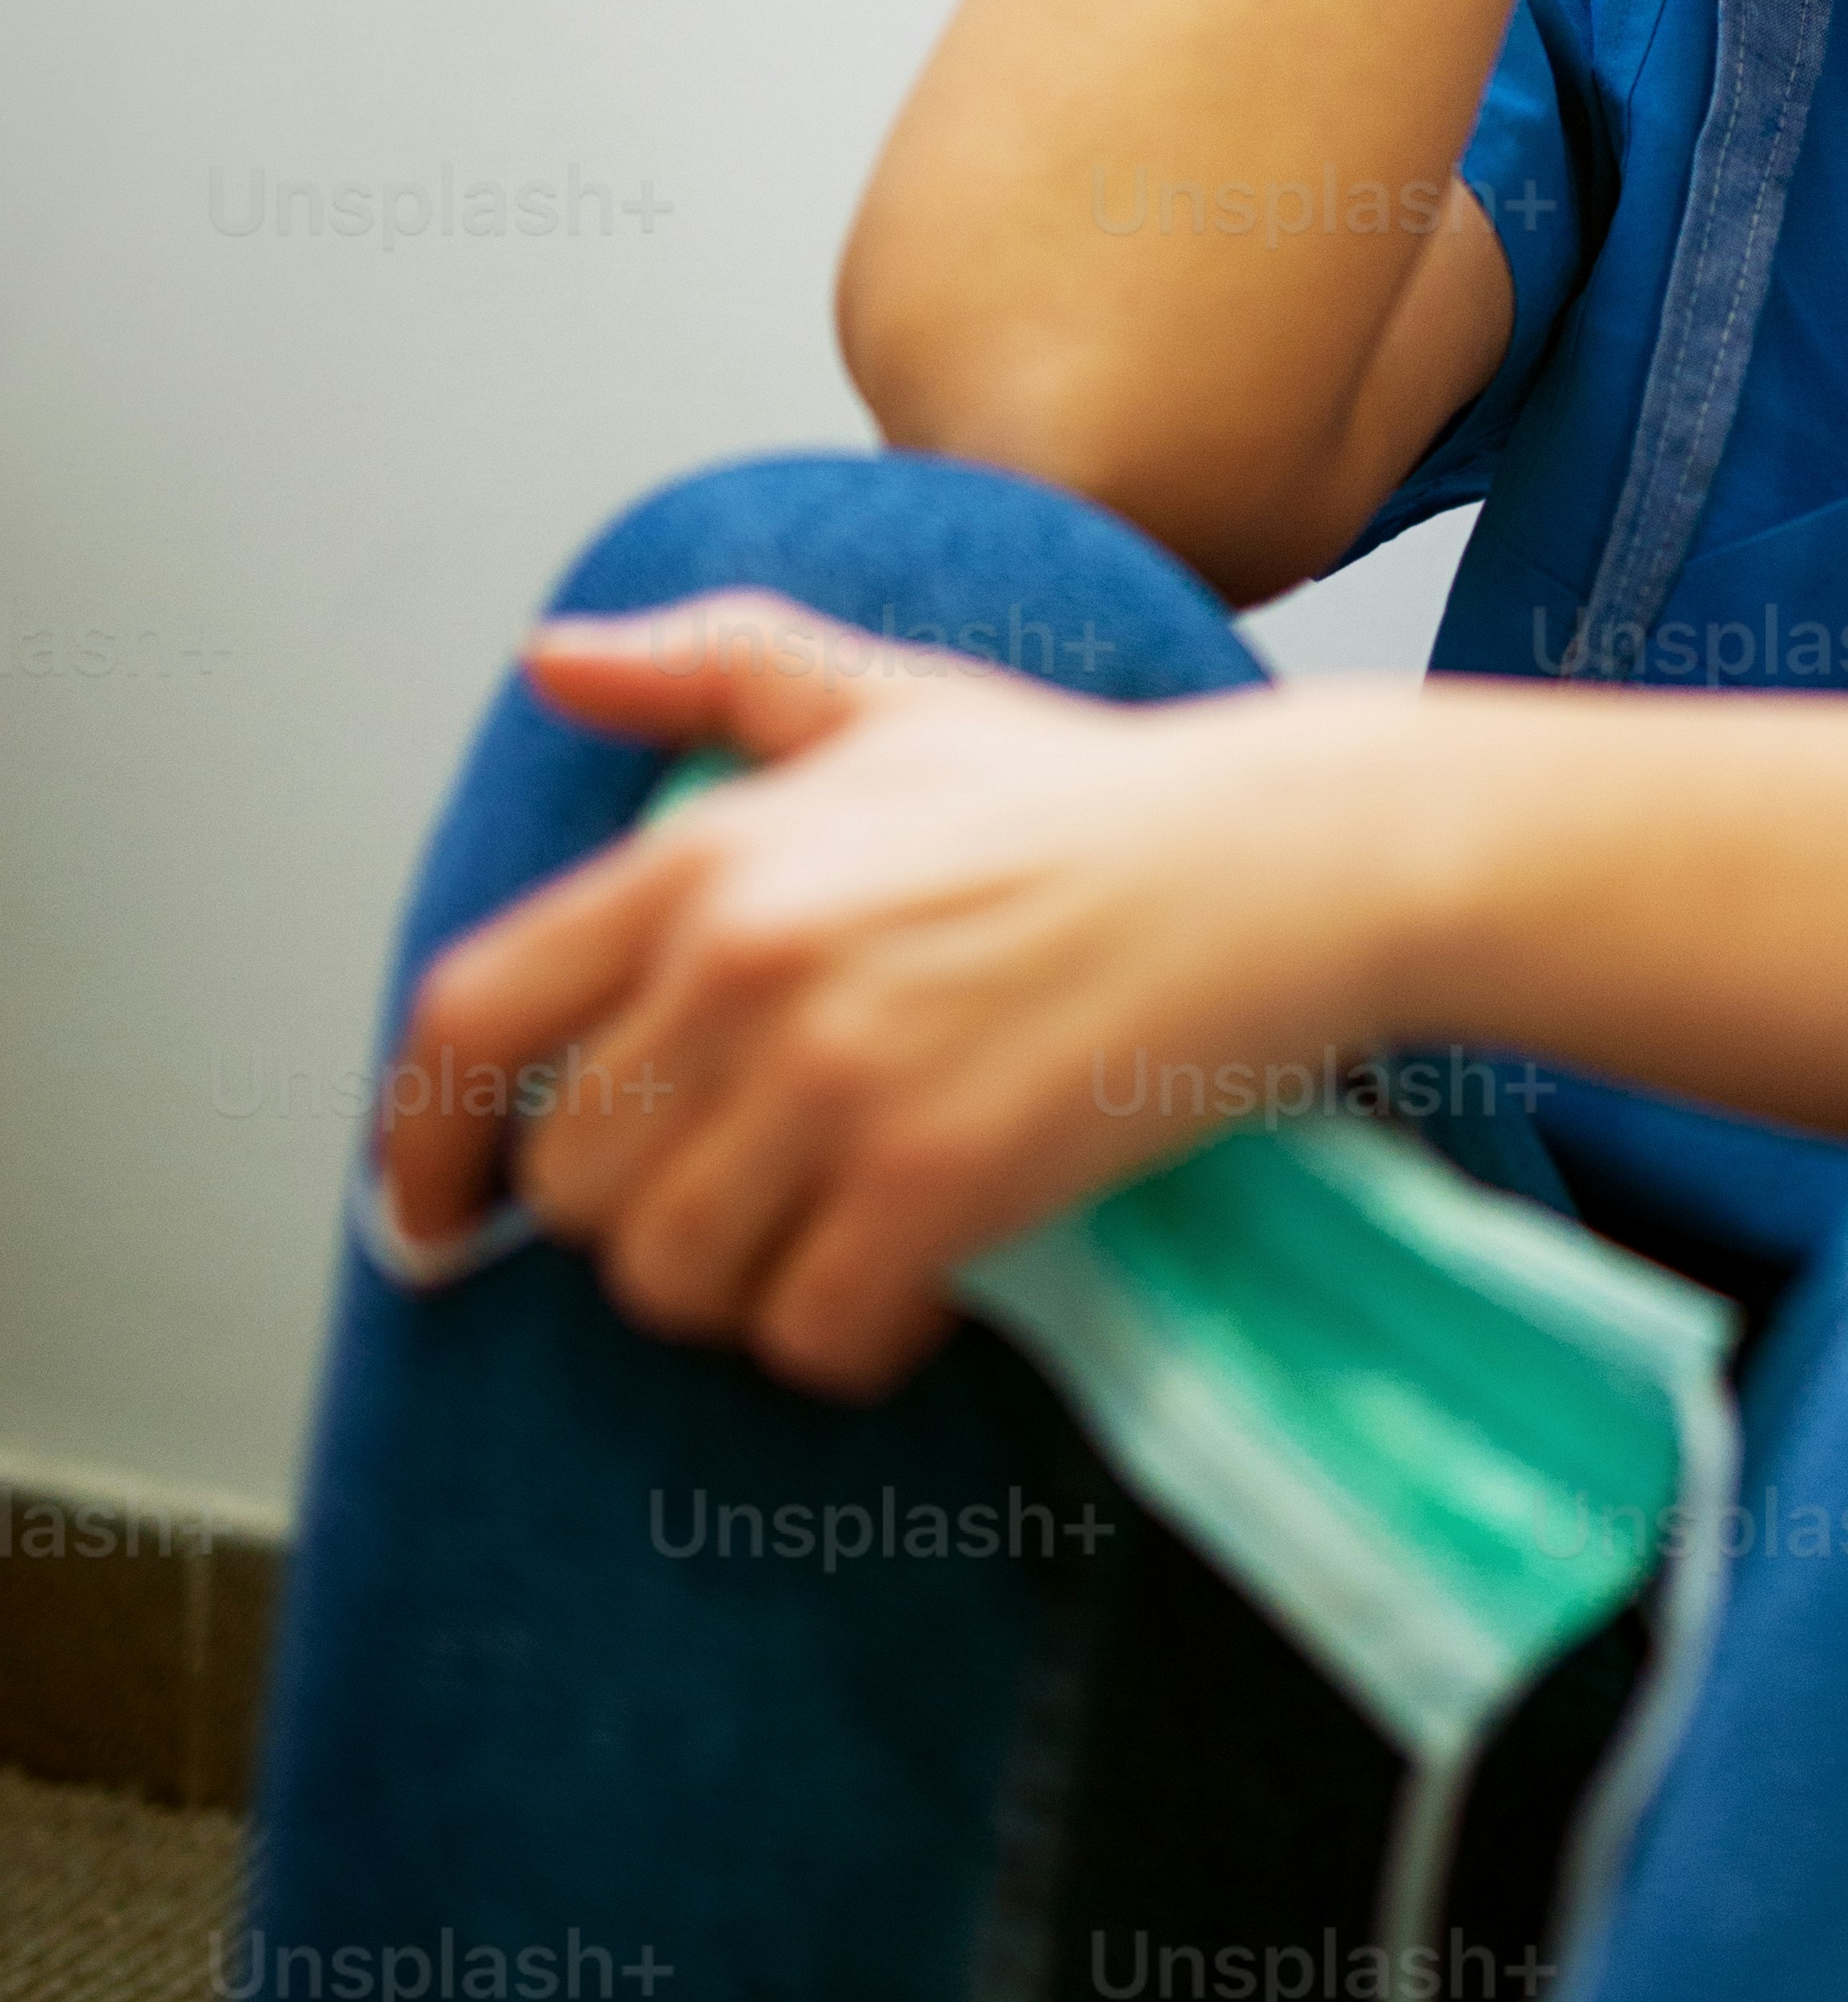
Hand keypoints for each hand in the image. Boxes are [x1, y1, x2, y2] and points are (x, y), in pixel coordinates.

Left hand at [382, 597, 1396, 1397]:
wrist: (1278, 862)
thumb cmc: (1086, 794)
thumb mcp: (889, 700)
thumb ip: (713, 669)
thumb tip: (548, 663)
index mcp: (713, 854)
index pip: (470, 1020)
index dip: (416, 1146)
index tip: (430, 1218)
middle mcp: (747, 963)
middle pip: (574, 1182)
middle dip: (646, 1216)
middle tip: (756, 1194)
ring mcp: (839, 1077)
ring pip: (673, 1278)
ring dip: (743, 1287)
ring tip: (835, 1234)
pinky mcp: (936, 1181)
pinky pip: (808, 1332)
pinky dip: (849, 1339)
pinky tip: (914, 1287)